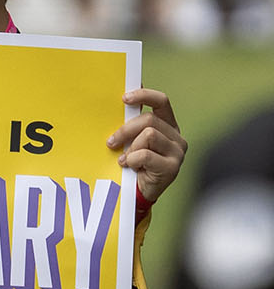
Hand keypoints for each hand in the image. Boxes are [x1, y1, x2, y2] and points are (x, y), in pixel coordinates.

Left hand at [110, 88, 187, 204]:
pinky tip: (130, 166)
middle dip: (125, 130)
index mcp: (167, 125)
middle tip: (111, 142)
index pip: (162, 101)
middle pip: (149, 120)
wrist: (138, 192)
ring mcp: (177, 151)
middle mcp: (176, 136)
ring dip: (130, 148)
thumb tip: (119, 101)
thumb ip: (130, 124)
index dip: (144, 96)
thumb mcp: (131, 140)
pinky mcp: (173, 167)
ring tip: (125, 159)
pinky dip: (132, 160)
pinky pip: (146, 155)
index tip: (124, 98)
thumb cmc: (133, 163)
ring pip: (148, 135)